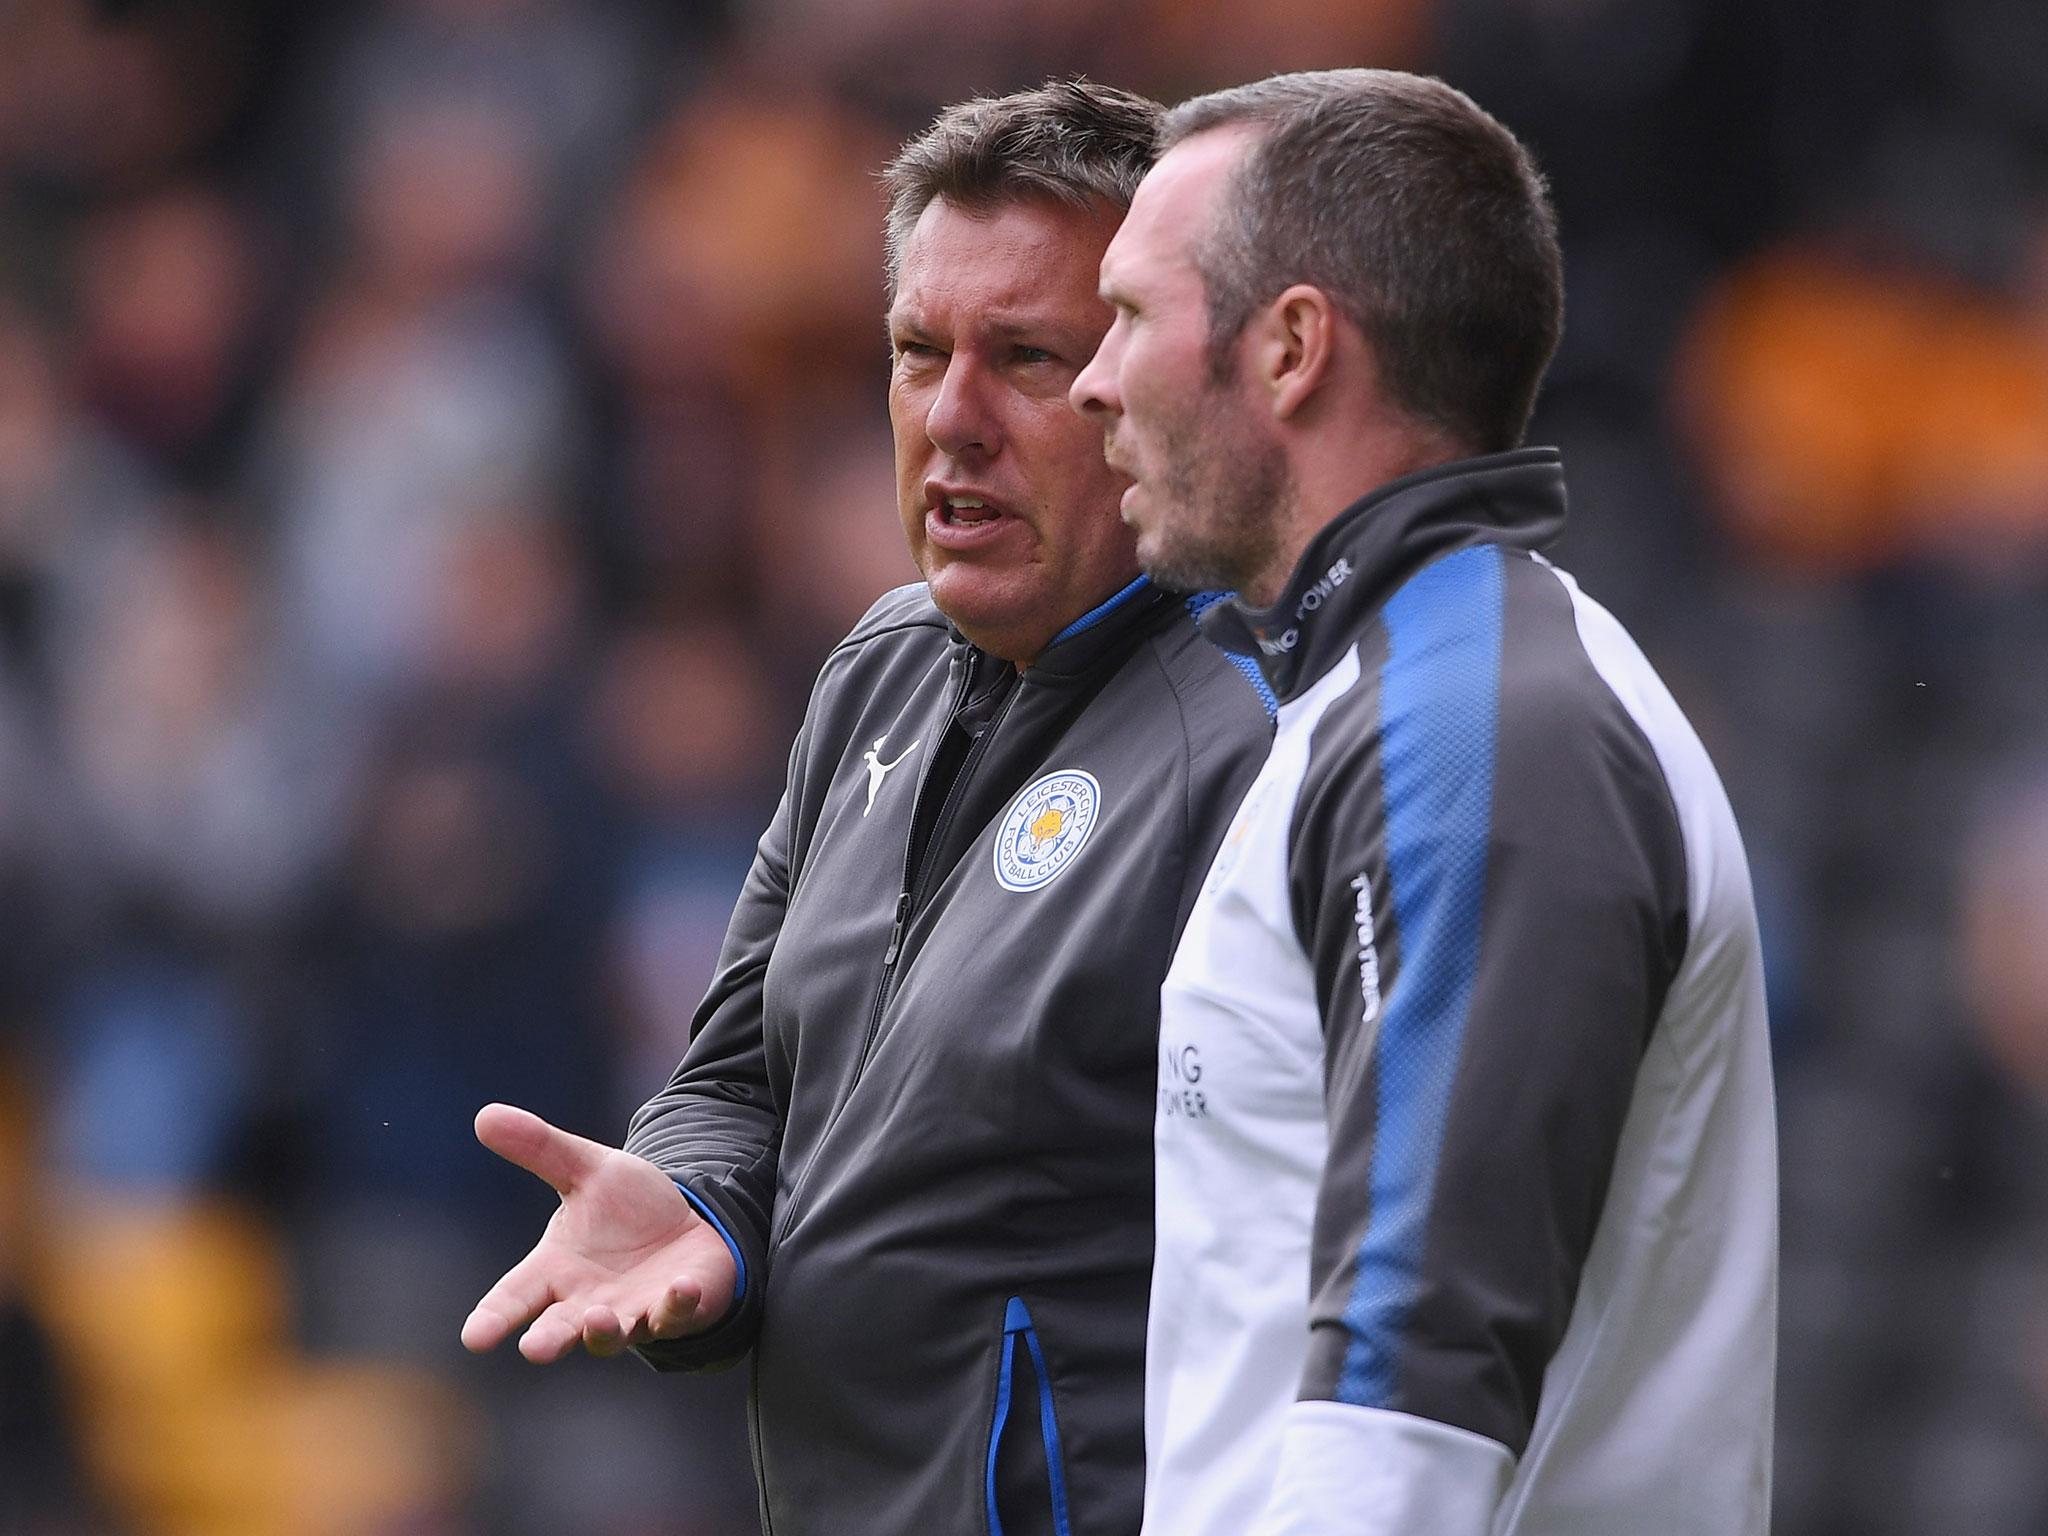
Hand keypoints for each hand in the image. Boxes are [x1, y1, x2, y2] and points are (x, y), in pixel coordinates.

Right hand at [461, 1103, 739, 1362]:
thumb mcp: (588, 1170)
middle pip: (560, 1329)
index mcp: (556, 1271)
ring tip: (597, 1318)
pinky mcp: (677, 1310)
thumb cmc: (626, 1209)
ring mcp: (633, 1313)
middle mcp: (588, 1302)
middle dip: (548, 1340)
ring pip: (613, 1334)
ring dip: (604, 1330)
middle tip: (534, 1348)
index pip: (516, 1297)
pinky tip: (681, 1287)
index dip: (494, 1317)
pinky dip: (677, 1305)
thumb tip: (485, 1115)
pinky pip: (675, 1315)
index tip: (474, 1337)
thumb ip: (542, 1149)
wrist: (686, 1225)